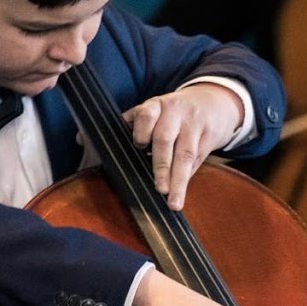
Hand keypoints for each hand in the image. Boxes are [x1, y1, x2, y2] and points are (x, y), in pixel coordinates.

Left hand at [123, 84, 242, 209]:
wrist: (212, 103)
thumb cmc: (172, 113)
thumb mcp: (154, 111)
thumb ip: (133, 125)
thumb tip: (95, 143)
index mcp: (155, 106)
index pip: (146, 115)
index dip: (141, 131)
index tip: (139, 146)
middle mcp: (174, 113)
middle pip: (165, 139)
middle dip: (162, 166)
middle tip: (159, 189)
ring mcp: (194, 124)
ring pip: (186, 154)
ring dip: (179, 181)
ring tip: (174, 202)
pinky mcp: (209, 137)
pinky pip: (198, 160)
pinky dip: (189, 178)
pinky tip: (181, 193)